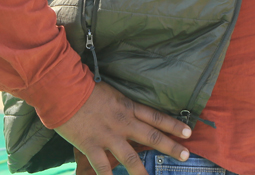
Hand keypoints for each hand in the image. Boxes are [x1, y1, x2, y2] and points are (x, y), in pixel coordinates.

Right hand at [54, 81, 191, 174]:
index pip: (156, 117)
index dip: (173, 125)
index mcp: (128, 107)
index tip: (189, 133)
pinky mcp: (91, 146)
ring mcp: (108, 136)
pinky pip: (103, 168)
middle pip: (151, 136)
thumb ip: (121, 106)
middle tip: (186, 155)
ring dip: (142, 172)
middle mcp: (123, 122)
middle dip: (170, 147)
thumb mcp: (111, 93)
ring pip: (130, 158)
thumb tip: (129, 113)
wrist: (65, 91)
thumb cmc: (85, 88)